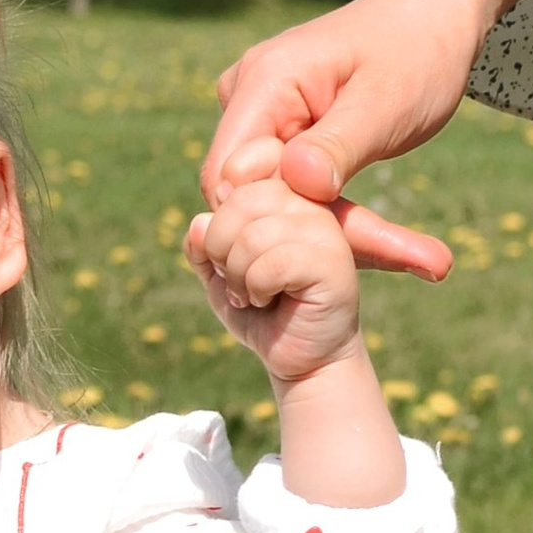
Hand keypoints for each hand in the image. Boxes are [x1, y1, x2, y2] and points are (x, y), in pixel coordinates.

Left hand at [186, 142, 360, 386]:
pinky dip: (256, 289)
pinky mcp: (333, 260)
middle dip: (221, 250)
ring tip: (253, 294)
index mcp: (283, 192)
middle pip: (240, 201)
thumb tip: (199, 221)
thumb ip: (203, 246)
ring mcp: (324, 227)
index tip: (224, 252)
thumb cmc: (262, 312)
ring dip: (238, 277)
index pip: (238, 173)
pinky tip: (268, 301)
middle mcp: (307, 201)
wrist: (301, 359)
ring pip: (253, 235)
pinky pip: (273, 263)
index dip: (217, 219)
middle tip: (236, 280)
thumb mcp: (219, 275)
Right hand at [200, 0, 529, 279]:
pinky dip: (319, 210)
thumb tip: (295, 183)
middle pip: (242, 190)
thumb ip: (338, 144)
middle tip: (374, 255)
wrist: (435, 12)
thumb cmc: (420, 50)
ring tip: (387, 247)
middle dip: (296, 231)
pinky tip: (366, 228)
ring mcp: (258, 108)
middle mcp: (246, 92)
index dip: (263, 223)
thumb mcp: (387, 102)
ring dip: (312, 226)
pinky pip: (281, 182)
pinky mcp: (275, 126)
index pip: (227, 178)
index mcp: (264, 80)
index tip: (322, 255)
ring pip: (263, 193)